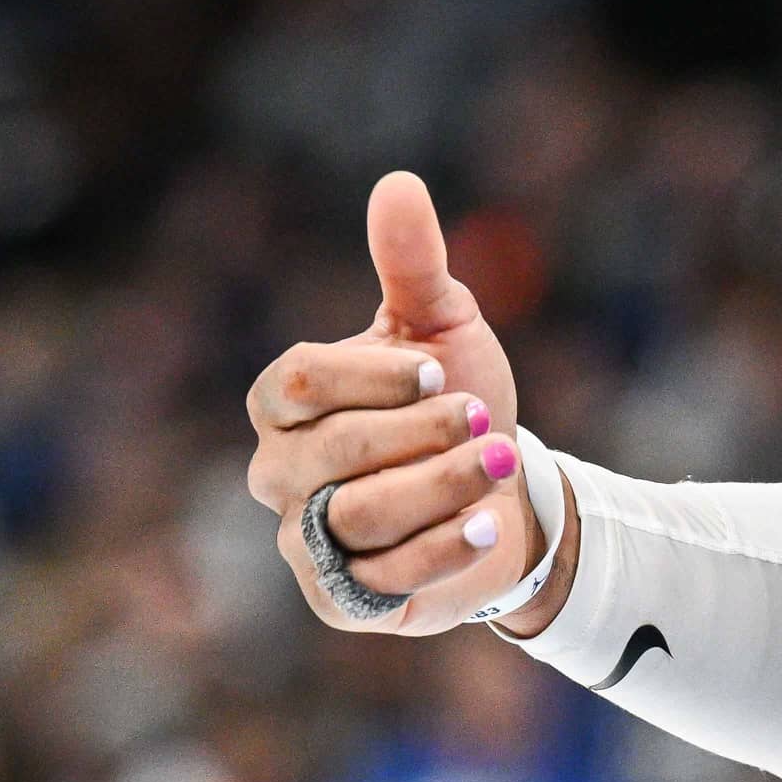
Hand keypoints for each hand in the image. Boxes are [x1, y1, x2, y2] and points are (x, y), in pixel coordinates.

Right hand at [244, 172, 549, 634]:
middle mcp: (278, 473)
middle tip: (484, 416)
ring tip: (501, 463)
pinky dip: (446, 548)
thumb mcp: (444, 325)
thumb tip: (396, 182)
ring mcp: (304, 541)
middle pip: (331, 450)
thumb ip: (412, 263)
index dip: (377, 374)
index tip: (443, 368)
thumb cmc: (458, 401)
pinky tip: (491, 524)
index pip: (297, 380)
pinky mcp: (344, 600)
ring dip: (444, 487)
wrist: (503, 493)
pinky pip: (383, 580)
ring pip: (360, 516)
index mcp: (284, 402)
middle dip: (422, 431)